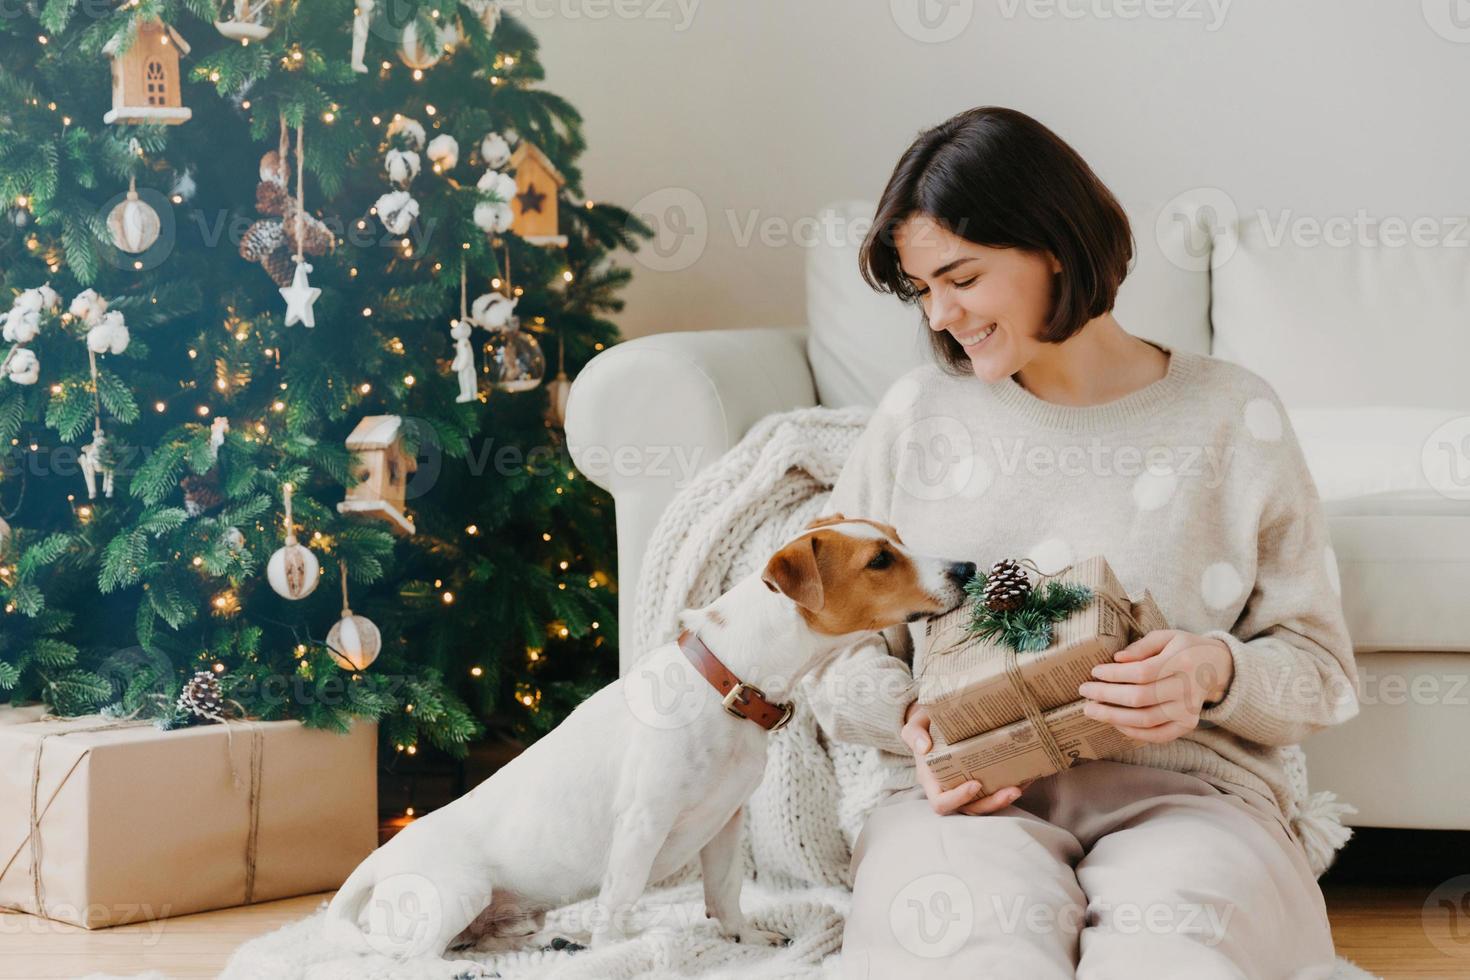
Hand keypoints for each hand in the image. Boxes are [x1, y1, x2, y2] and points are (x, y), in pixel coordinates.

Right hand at [900, 701, 1022, 815]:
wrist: (935, 721)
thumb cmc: (924, 725)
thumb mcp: (915, 725)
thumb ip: (914, 733)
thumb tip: (923, 746)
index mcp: (931, 781)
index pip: (941, 802)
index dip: (958, 799)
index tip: (975, 784)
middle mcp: (950, 789)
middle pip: (970, 808)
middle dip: (991, 804)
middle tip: (1012, 790)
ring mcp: (967, 787)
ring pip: (985, 804)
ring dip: (1004, 800)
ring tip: (1021, 787)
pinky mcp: (982, 781)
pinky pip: (995, 791)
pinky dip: (1010, 787)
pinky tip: (1026, 777)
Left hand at [1078, 629, 1233, 743]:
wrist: (1217, 667)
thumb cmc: (1184, 648)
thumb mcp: (1166, 636)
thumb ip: (1141, 646)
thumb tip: (1117, 659)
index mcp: (1181, 662)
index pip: (1142, 673)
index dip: (1115, 674)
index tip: (1094, 672)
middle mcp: (1186, 689)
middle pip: (1139, 698)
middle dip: (1106, 696)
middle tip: (1084, 692)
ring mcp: (1187, 710)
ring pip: (1145, 720)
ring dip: (1113, 717)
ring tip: (1091, 710)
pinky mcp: (1187, 725)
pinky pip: (1158, 736)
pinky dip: (1134, 733)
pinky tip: (1115, 723)